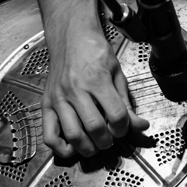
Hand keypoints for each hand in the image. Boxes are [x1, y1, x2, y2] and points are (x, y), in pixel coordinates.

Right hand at [41, 15, 147, 157]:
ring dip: (89, 147)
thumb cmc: (95, 53)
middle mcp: (75, 91)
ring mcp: (58, 99)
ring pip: (74, 135)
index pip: (116, 115)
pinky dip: (61, 148)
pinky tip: (73, 146)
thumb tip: (140, 125)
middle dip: (108, 140)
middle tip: (111, 138)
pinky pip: (49, 135)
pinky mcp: (46, 104)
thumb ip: (127, 102)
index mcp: (97, 81)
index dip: (125, 127)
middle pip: (95, 128)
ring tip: (96, 143)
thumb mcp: (117, 74)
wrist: (70, 38)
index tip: (125, 126)